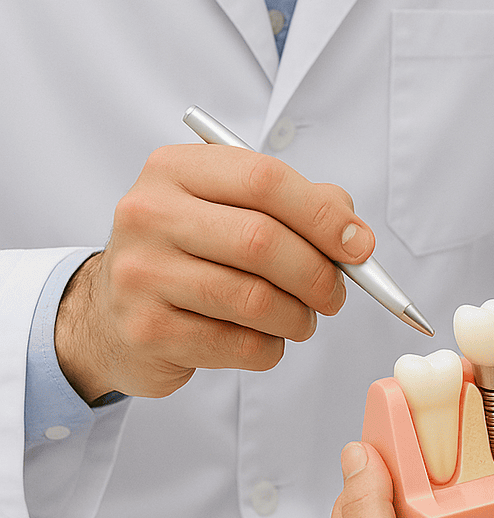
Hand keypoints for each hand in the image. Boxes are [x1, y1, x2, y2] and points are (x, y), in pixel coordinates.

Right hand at [54, 144, 374, 402]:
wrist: (110, 312)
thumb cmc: (191, 252)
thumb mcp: (232, 208)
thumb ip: (298, 206)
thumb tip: (354, 235)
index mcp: (176, 169)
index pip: (264, 180)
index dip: (323, 215)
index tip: (360, 245)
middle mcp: (148, 214)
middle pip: (262, 241)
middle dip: (318, 274)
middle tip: (335, 294)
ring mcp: (141, 274)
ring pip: (254, 300)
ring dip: (298, 317)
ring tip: (302, 319)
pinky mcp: (146, 330)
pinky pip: (238, 345)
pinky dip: (270, 348)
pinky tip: (265, 340)